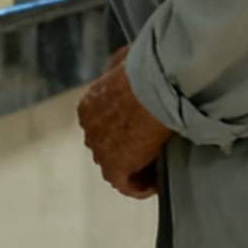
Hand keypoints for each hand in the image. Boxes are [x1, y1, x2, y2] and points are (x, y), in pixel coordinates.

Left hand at [79, 46, 172, 199]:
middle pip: (107, 147)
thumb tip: (122, 68)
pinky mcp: (116, 166)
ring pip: (116, 168)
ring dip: (136, 170)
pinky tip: (158, 183)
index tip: (142, 132)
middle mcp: (89, 129)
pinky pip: (126, 185)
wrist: (154, 84)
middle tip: (152, 151)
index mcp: (89, 105)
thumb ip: (117, 69)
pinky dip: (141, 187)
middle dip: (127, 151)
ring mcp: (100, 149)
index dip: (122, 132)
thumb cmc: (145, 69)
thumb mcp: (124, 60)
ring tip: (158, 168)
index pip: (102, 126)